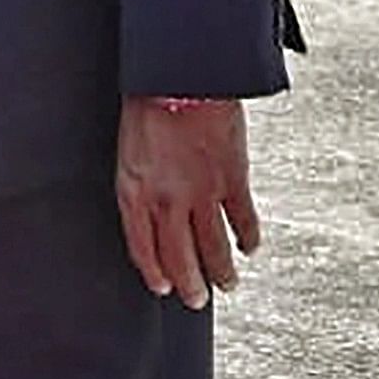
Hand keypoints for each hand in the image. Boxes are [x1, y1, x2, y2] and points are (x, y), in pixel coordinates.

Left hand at [115, 98, 258, 309]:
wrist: (181, 77)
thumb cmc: (148, 102)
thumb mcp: (128, 147)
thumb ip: (139, 181)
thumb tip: (150, 200)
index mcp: (134, 191)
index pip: (142, 246)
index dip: (154, 271)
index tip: (162, 286)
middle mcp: (167, 201)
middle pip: (180, 257)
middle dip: (189, 283)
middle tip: (196, 300)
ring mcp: (202, 195)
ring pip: (214, 248)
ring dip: (221, 271)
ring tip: (226, 285)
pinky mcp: (233, 181)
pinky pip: (243, 221)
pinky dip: (249, 238)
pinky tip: (250, 247)